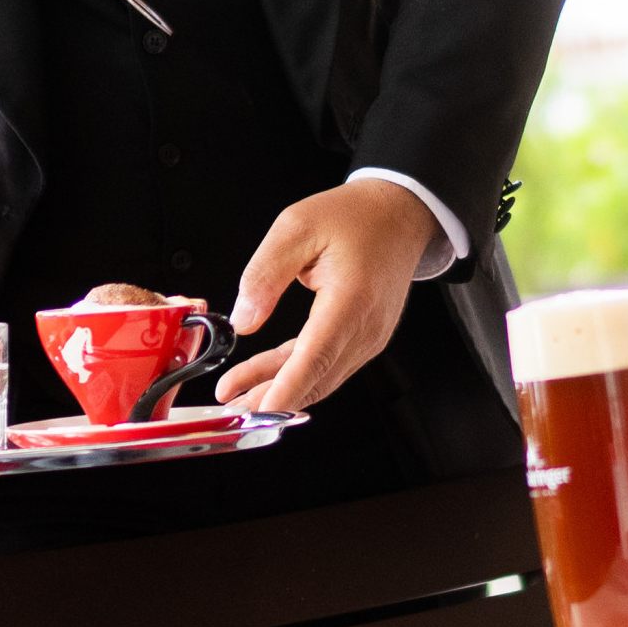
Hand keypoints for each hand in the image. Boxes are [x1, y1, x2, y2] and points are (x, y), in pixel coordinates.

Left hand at [215, 178, 435, 414]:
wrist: (398, 214)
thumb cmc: (353, 217)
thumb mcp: (295, 227)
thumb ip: (265, 275)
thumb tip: (243, 320)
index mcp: (351, 300)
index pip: (316, 357)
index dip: (287, 388)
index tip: (261, 411)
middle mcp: (366, 327)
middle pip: (315, 376)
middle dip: (271, 398)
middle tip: (229, 407)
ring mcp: (369, 337)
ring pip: (320, 376)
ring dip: (279, 389)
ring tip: (237, 396)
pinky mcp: (364, 337)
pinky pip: (326, 363)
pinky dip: (296, 373)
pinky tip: (266, 378)